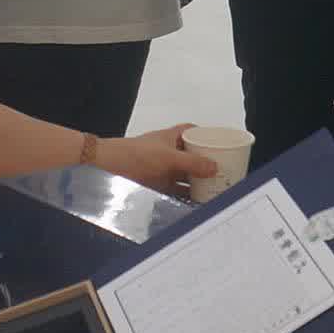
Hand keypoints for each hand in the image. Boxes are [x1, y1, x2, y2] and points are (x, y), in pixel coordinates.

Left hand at [95, 130, 216, 197]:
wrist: (108, 168)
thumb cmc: (136, 155)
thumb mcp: (168, 157)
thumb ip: (192, 162)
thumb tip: (215, 167)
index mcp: (171, 137)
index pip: (191, 131)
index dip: (205, 135)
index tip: (221, 143)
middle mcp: (168, 152)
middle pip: (192, 155)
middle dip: (206, 162)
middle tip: (225, 170)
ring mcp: (163, 168)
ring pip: (186, 174)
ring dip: (198, 181)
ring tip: (217, 188)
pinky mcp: (157, 184)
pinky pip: (177, 189)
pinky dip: (187, 194)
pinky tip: (199, 201)